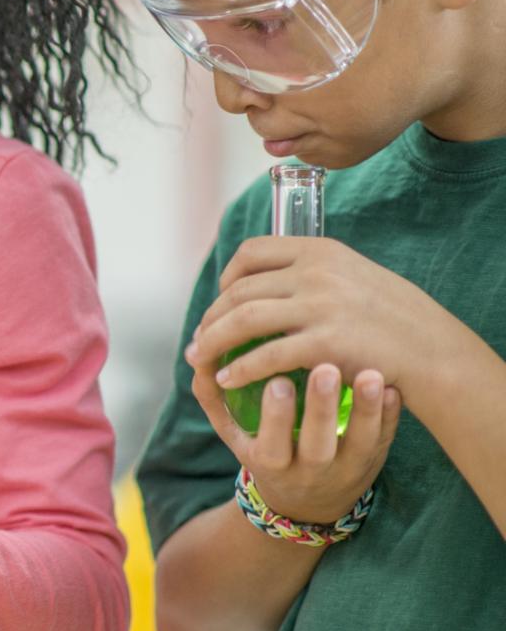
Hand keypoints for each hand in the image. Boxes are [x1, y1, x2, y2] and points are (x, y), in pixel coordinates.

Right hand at [188, 358, 400, 523]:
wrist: (308, 502)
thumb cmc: (265, 452)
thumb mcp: (234, 435)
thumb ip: (213, 399)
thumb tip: (195, 353)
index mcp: (271, 464)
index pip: (271, 444)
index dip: (275, 416)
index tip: (277, 381)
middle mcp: (310, 471)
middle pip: (318, 444)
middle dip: (321, 408)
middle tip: (326, 368)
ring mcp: (347, 468)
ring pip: (360, 442)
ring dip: (367, 408)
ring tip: (372, 374)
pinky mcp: (375, 459)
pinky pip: (387, 438)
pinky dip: (392, 414)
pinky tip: (395, 386)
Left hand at [192, 236, 456, 394]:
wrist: (432, 350)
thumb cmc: (391, 317)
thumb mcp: (353, 275)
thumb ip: (313, 273)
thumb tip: (265, 279)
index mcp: (320, 251)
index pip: (252, 251)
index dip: (226, 277)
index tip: (220, 300)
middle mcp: (317, 272)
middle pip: (240, 290)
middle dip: (211, 317)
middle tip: (198, 340)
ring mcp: (322, 306)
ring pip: (243, 320)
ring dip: (212, 341)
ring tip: (199, 360)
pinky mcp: (326, 342)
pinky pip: (266, 355)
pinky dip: (239, 368)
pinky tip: (227, 380)